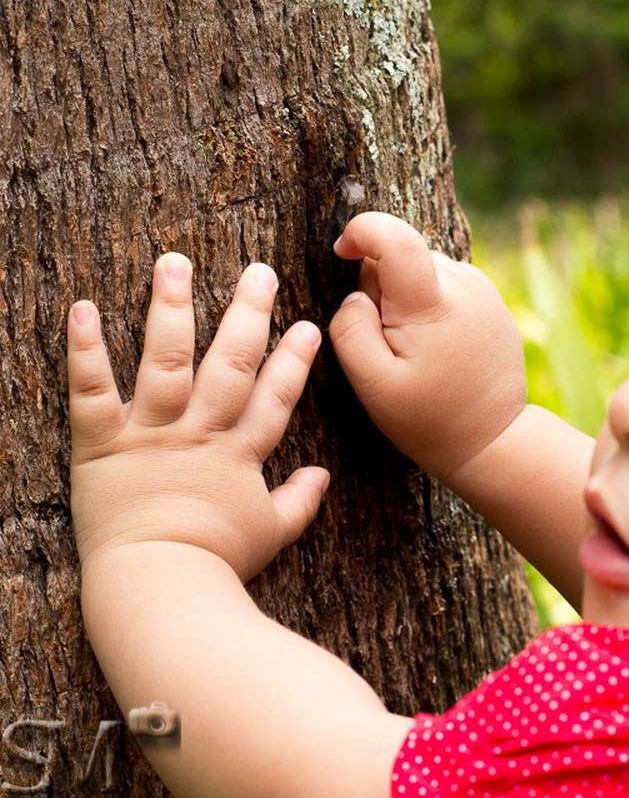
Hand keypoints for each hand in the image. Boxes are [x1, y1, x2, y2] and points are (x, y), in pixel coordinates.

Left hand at [68, 253, 327, 580]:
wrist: (161, 588)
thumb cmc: (218, 565)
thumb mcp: (271, 534)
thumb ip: (299, 502)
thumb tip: (324, 477)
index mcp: (239, 454)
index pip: (275, 397)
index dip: (294, 360)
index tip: (309, 325)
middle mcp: (199, 434)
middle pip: (230, 364)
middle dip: (247, 314)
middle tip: (260, 272)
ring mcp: (151, 435)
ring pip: (166, 361)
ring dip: (170, 309)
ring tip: (174, 263)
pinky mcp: (101, 444)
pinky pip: (92, 392)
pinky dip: (85, 350)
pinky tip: (82, 308)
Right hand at [329, 212, 526, 479]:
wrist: (493, 439)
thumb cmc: (429, 418)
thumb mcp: (373, 385)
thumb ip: (351, 330)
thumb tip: (355, 292)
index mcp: (432, 303)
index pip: (394, 236)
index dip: (360, 232)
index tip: (341, 253)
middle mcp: (464, 284)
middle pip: (403, 256)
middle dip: (381, 285)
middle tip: (387, 341)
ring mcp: (483, 290)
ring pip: (423, 270)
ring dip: (406, 298)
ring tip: (415, 350)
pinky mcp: (491, 300)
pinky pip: (445, 284)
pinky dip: (429, 305)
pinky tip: (436, 346)